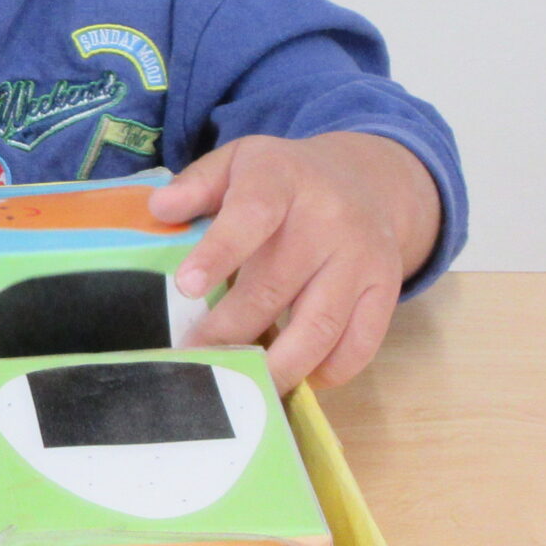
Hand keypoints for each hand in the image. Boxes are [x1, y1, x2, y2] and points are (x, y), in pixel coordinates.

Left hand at [145, 132, 440, 391]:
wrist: (365, 179)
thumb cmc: (283, 180)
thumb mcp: (238, 162)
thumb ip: (197, 184)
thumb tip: (160, 209)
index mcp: (283, 179)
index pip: (252, 215)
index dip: (219, 253)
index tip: (186, 287)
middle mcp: (329, 218)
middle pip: (276, 288)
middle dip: (229, 332)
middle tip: (192, 359)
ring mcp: (362, 258)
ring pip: (319, 327)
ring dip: (275, 365)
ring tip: (237, 383)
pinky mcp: (385, 290)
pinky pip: (359, 345)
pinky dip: (325, 372)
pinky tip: (292, 376)